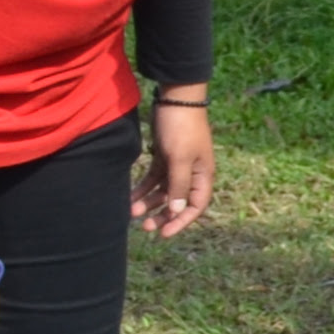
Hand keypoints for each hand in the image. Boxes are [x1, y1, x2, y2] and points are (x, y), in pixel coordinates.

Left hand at [135, 98, 216, 233]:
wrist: (176, 100)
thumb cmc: (182, 128)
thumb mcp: (180, 158)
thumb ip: (179, 185)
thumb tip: (177, 210)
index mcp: (203, 175)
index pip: (195, 205)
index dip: (181, 221)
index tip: (164, 233)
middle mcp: (192, 173)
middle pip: (177, 202)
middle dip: (162, 215)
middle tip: (144, 227)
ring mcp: (177, 165)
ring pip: (163, 191)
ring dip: (149, 203)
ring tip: (131, 212)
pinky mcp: (164, 156)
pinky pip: (153, 179)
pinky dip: (143, 189)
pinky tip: (130, 197)